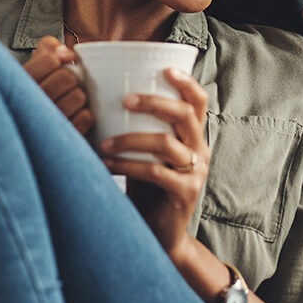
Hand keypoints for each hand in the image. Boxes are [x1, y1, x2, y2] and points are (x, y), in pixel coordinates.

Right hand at [22, 36, 91, 133]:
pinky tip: (72, 116)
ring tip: (67, 101)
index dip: (59, 60)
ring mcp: (45, 124)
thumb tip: (67, 53)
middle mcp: (28, 105)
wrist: (28, 134)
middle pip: (68, 77)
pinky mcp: (61, 137)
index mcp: (19, 83)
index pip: (50, 60)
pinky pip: (85, 117)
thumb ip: (47, 49)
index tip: (57, 65)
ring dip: (78, 97)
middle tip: (64, 86)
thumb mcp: (33, 66)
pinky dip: (84, 115)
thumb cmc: (35, 94)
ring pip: (78, 97)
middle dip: (71, 79)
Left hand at [99, 67, 210, 260]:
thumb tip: (102, 96)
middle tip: (124, 100)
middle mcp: (200, 150)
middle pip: (185, 114)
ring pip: (166, 144)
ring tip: (104, 142)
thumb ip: (138, 129)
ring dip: (131, 139)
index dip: (186, 81)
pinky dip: (128, 165)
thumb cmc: (147, 187)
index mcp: (193, 135)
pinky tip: (107, 163)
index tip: (165, 68)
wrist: (160, 234)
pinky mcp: (185, 193)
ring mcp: (195, 172)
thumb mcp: (147, 153)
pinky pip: (156, 172)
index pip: (198, 100)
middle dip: (153, 102)